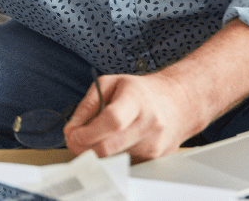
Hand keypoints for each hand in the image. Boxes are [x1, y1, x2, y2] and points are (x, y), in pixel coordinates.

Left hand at [63, 71, 198, 160]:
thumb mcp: (109, 84)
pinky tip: (113, 143)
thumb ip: (87, 106)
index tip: (73, 135)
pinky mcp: (157, 160)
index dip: (88, 132)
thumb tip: (71, 130)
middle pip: (111, 147)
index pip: (112, 122)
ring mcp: (155, 145)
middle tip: (73, 141)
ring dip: (97, 152)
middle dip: (85, 148)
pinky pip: (126, 164)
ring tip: (94, 137)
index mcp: (136, 100)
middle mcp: (149, 125)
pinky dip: (113, 157)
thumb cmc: (140, 91)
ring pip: (115, 159)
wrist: (177, 102)